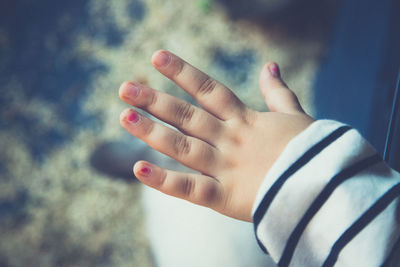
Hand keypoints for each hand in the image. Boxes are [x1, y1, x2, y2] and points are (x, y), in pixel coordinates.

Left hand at [119, 50, 313, 221]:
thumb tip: (270, 65)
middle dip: (155, 100)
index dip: (182, 71)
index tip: (157, 57)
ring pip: (182, 146)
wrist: (327, 189)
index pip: (208, 89)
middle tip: (125, 87)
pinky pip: (191, 189)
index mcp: (245, 120)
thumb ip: (279, 92)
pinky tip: (138, 169)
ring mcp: (226, 167)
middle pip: (187, 115)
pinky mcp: (225, 197)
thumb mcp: (295, 115)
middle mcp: (230, 139)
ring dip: (152, 131)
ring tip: (125, 116)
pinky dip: (164, 181)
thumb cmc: (312, 152)